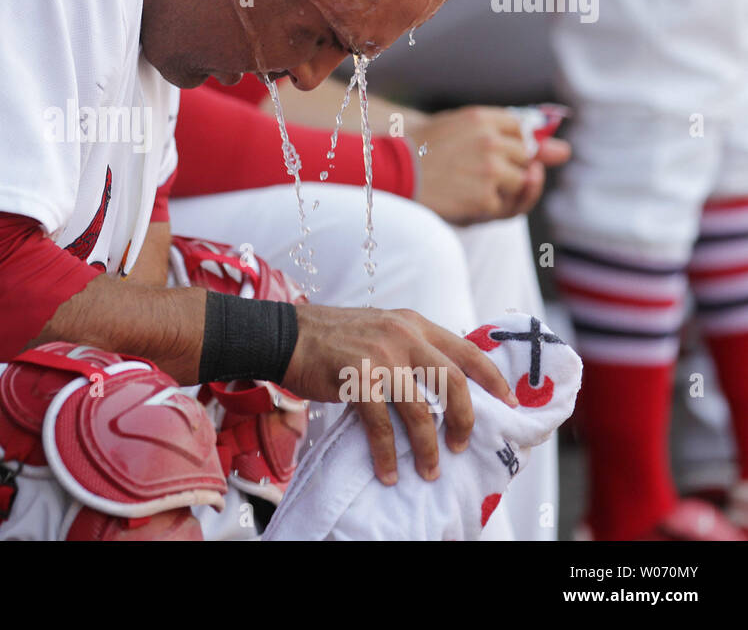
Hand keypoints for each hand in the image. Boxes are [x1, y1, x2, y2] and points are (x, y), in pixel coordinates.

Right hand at [280, 304, 517, 484]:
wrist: (285, 335)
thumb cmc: (331, 338)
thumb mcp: (380, 327)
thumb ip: (409, 346)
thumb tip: (440, 383)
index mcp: (413, 323)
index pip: (465, 349)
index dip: (492, 378)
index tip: (510, 402)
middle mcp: (402, 335)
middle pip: (452, 382)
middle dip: (465, 419)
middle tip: (463, 445)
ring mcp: (380, 356)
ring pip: (420, 410)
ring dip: (428, 447)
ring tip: (429, 471)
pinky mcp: (357, 378)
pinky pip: (381, 425)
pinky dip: (387, 453)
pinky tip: (388, 471)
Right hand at [410, 106, 569, 223]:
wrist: (387, 177)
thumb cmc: (420, 152)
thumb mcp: (460, 132)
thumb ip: (512, 137)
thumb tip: (566, 152)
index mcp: (481, 118)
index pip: (521, 131)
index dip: (509, 146)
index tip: (490, 153)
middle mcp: (490, 141)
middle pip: (526, 158)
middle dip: (506, 169)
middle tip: (470, 173)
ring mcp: (490, 171)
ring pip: (521, 184)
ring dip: (501, 190)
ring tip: (466, 186)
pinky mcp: (485, 200)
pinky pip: (504, 207)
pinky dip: (487, 209)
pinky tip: (462, 200)